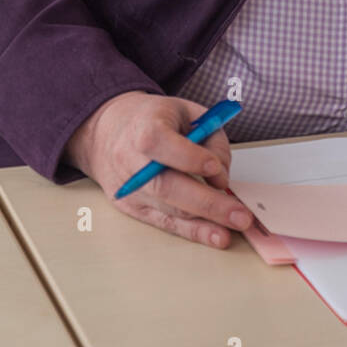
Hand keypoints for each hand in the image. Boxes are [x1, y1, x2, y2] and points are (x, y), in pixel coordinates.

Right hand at [62, 91, 252, 248]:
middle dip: (206, 203)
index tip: (215, 168)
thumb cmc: (153, 119)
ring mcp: (131, 190)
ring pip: (168, 209)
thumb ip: (209, 136)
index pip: (160, 143)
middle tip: (238, 214)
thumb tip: (221, 176)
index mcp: (143, 128)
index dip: (188, 157)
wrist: (107, 131)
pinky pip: (165, 222)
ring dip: (204, 223)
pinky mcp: (133, 209)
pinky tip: (214, 236)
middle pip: (167, 186)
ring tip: (233, 227)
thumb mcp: (186, 111)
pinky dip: (192, 231)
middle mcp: (131, 162)